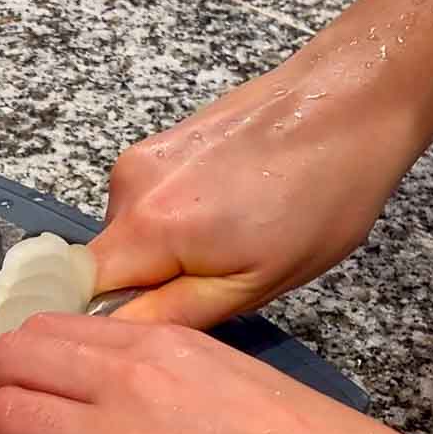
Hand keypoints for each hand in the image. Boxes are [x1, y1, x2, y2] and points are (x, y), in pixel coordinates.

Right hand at [89, 60, 424, 328]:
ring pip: (129, 235)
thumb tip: (117, 335)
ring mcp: (141, 157)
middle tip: (216, 282)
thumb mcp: (258, 282)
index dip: (109, 318)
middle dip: (146, 285)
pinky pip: (147, 204)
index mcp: (148, 227)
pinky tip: (233, 209)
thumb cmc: (326, 193)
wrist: (353, 98)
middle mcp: (127, 186)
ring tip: (235, 237)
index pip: (80, 294)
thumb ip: (174, 314)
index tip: (152, 328)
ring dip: (166, 252)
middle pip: (104, 264)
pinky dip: (179, 219)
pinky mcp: (158, 143)